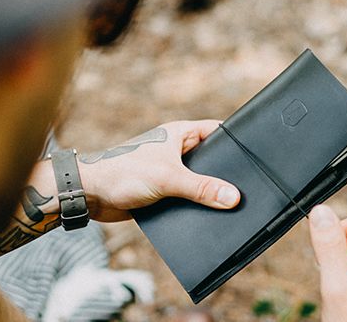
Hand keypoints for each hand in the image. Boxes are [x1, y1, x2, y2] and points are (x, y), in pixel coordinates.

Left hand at [79, 120, 240, 221]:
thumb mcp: (168, 178)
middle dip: (225, 172)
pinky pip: (188, 196)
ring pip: (200, 180)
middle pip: (211, 159)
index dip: (235, 140)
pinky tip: (208, 215)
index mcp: (180, 134)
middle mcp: (177, 150)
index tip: (255, 153)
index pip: (216, 131)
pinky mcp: (164, 190)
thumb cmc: (122, 172)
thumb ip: (202, 188)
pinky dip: (196, 204)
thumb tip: (232, 197)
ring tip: (229, 203)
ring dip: (209, 191)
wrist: (91, 194)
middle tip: (246, 185)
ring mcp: (171, 170)